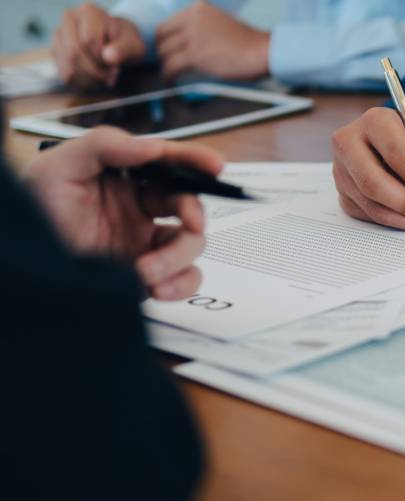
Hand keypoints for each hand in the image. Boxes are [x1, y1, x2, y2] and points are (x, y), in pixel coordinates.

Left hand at [22, 127, 223, 300]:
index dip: (195, 160)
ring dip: (177, 258)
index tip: (215, 166)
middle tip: (190, 224)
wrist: (24, 270)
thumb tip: (152, 148)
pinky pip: (185, 279)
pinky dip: (179, 284)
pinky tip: (155, 286)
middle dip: (194, 214)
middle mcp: (138, 209)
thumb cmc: (32, 217)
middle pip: (188, 204)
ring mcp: (145, 243)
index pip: (167, 163)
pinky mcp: (149, 276)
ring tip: (145, 271)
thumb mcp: (58, 167)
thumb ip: (105, 145)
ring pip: (192, 244)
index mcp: (122, 178)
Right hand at [52, 2, 144, 89]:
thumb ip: (123, 49)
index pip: (88, 40)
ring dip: (90, 81)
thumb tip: (109, 57)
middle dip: (96, 72)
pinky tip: (95, 81)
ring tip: (105, 79)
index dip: (102, 59)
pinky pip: (65, 75)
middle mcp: (69, 19)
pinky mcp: (56, 52)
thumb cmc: (125, 42)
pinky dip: (82, 84)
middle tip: (111, 77)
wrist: (116, 42)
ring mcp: (59, 35)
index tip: (115, 66)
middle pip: (74, 53)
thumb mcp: (132, 45)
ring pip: (68, 66)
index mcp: (89, 12)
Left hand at [155, 1, 269, 80]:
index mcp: (198, 8)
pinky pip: (171, 65)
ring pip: (164, 51)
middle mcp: (192, 18)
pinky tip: (171, 80)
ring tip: (169, 74)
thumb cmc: (248, 43)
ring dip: (165, 64)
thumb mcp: (221, 23)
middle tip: (166, 62)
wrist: (261, 52)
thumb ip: (203, 27)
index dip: (165, 39)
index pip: (169, 23)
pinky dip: (169, 75)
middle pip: (161, 35)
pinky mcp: (195, 54)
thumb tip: (189, 42)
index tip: (168, 49)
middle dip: (162, 51)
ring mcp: (192, 36)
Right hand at [332, 108, 404, 230]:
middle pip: (373, 182)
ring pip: (370, 203)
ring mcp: (342, 171)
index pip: (395, 153)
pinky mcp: (344, 194)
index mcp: (376, 121)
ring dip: (404, 218)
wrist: (400, 151)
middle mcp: (350, 143)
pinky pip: (368, 215)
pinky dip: (396, 223)